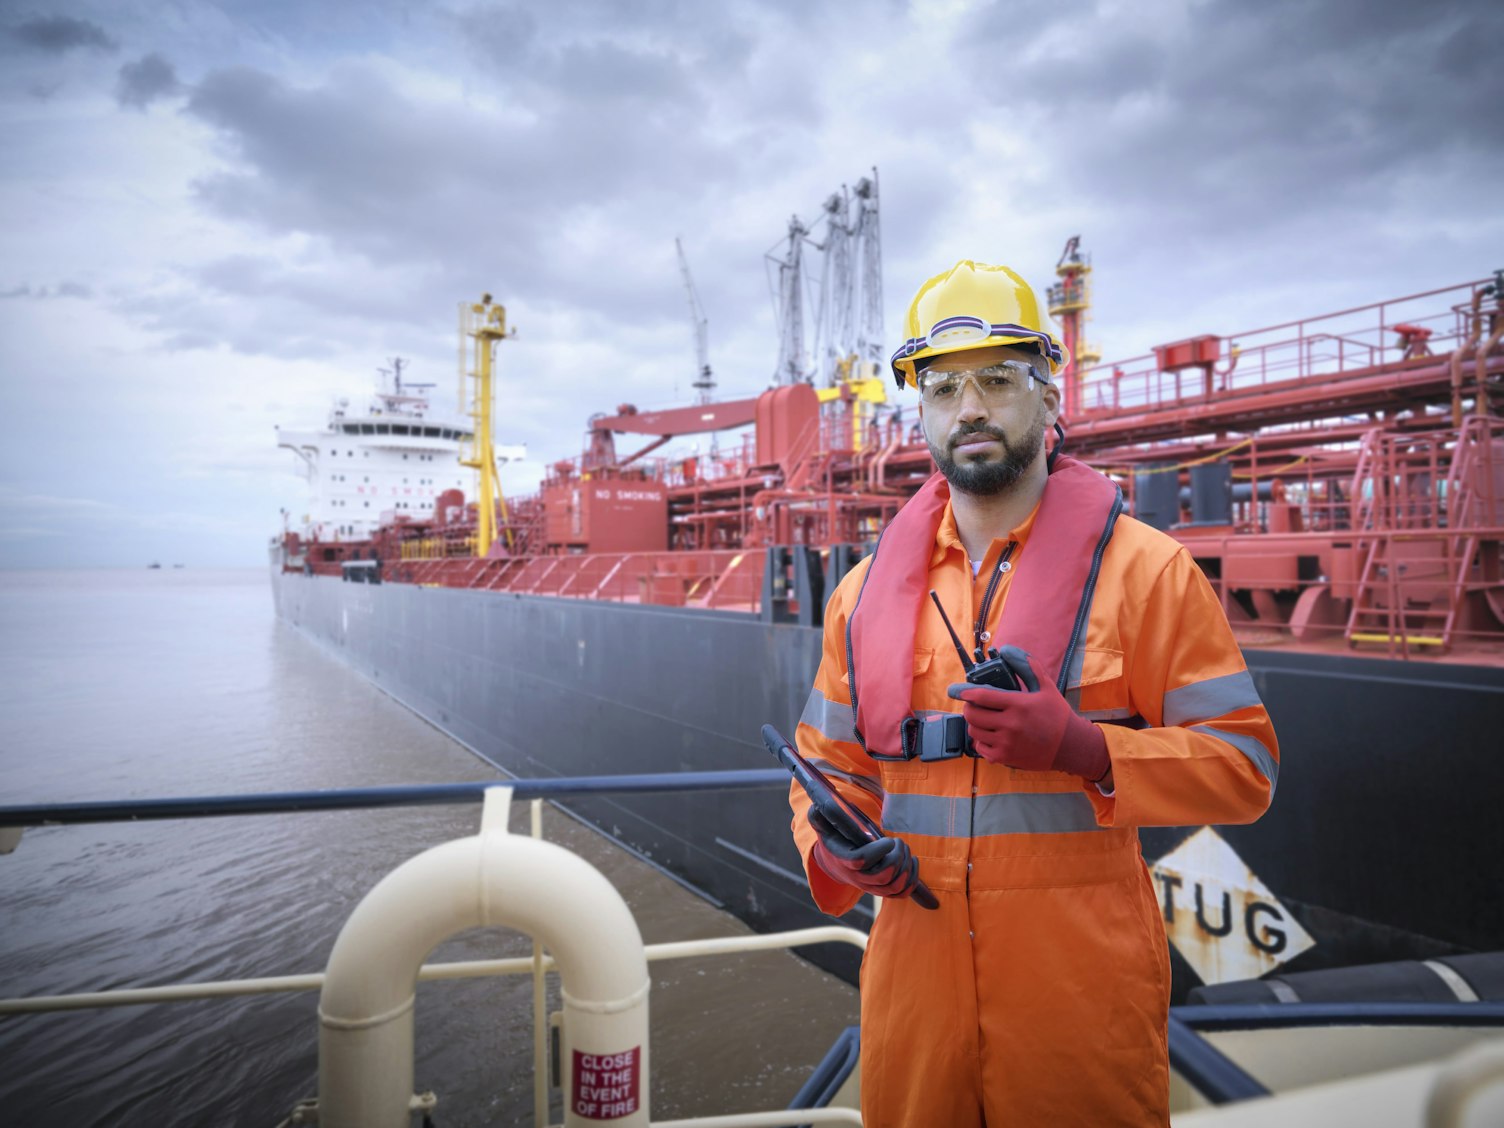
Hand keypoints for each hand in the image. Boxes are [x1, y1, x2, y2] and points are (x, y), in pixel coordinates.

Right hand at [807, 809, 918, 898]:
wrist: (836, 861)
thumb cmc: (833, 837)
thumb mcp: (822, 824)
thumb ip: (819, 814)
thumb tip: (817, 805)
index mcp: (844, 859)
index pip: (861, 861)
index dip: (878, 851)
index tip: (888, 840)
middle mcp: (857, 877)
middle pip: (883, 877)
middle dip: (897, 857)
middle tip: (898, 842)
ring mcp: (870, 887)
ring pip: (894, 886)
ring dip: (906, 867)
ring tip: (905, 849)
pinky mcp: (882, 890)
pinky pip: (901, 893)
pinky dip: (912, 880)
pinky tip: (912, 861)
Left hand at [947, 648, 1108, 780]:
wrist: (1070, 746)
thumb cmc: (1057, 715)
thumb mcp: (1046, 686)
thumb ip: (1027, 666)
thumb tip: (1008, 650)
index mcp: (1018, 705)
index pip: (982, 696)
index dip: (966, 692)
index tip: (959, 691)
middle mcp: (1010, 724)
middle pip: (972, 715)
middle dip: (969, 708)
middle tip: (973, 705)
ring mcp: (1007, 743)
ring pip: (974, 731)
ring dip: (975, 724)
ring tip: (982, 719)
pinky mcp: (1005, 757)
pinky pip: (980, 748)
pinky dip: (981, 741)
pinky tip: (990, 735)